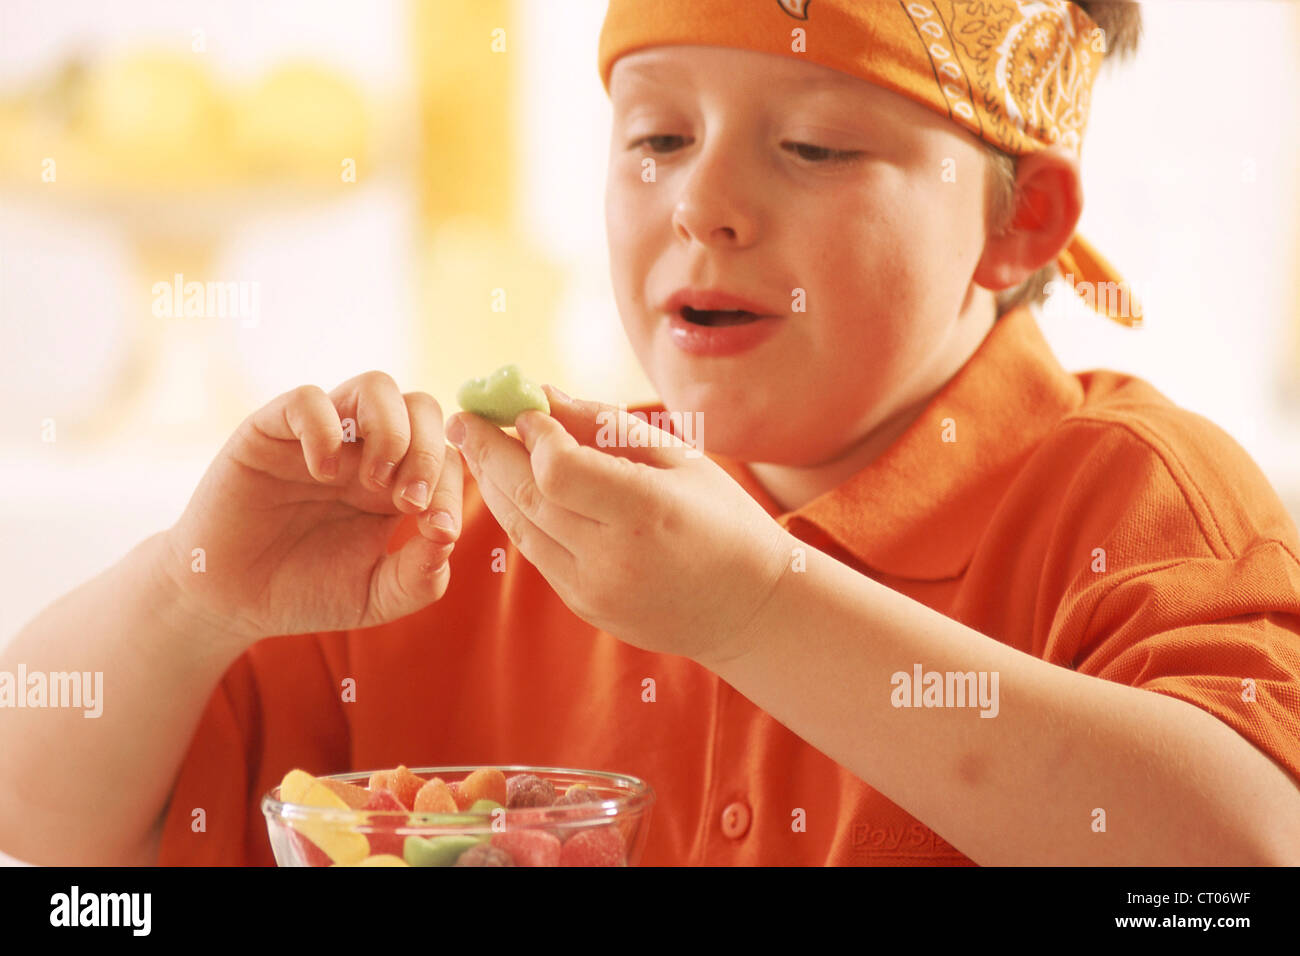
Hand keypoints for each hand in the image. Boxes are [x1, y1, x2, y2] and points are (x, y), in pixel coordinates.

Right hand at [161, 371, 463, 647]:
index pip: (447, 457)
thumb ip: (419, 578)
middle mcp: (365, 450)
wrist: (231, 599)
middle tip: (409, 503)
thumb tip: (447, 538)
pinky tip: (322, 473)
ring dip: (390, 431)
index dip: (451, 488)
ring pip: (377, 386)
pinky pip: (309, 398)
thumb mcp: (375, 596)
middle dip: (429, 452)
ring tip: (373, 483)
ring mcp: (322, 436)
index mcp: (397, 484)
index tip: (438, 531)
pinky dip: (325, 428)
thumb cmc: (306, 591)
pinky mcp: (272, 431)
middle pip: (422, 407)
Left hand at [446, 387, 794, 667]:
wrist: (750, 607)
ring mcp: (595, 589)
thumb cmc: (723, 519)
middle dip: (488, 451)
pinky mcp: (586, 607)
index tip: (527, 409)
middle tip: (464, 416)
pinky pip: (537, 552)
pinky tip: (510, 485)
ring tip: (475, 445)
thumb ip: (608, 426)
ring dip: (492, 482)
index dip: (533, 435)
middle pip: (527, 496)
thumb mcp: (681, 458)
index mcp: (646, 512)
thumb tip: (544, 396)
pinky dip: (519, 513)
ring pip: (521, 527)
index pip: (559, 470)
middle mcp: (613, 557)